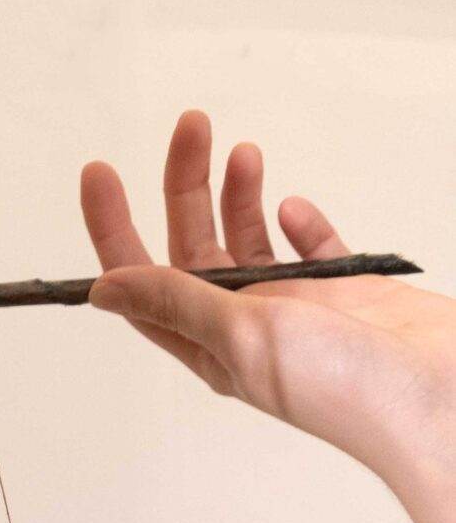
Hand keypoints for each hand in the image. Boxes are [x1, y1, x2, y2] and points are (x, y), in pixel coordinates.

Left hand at [80, 108, 455, 492]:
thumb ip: (178, 302)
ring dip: (241, 195)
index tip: (100, 172)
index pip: (143, 285)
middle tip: (192, 124)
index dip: (114, 230)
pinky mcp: (348, 291)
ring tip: (244, 152)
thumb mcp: (242, 335)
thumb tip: (103, 289)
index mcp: (210, 347)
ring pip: (251, 240)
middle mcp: (247, 327)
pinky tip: (292, 208)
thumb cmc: (340, 387)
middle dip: (186, 186)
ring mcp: (298, 309)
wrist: (435, 398)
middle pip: (196, 248)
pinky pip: (313, 249)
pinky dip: (301, 225)